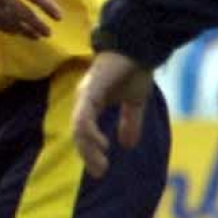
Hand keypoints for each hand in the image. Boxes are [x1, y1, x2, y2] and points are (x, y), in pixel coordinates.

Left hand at [72, 50, 155, 177]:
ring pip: (78, 129)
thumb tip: (127, 146)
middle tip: (100, 172)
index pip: (84, 132)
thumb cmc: (134, 67)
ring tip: (101, 163)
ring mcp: (86, 95)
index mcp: (91, 102)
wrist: (139, 45)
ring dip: (88, 149)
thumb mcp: (134, 102)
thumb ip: (130, 122)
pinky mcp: (91, 91)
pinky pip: (83, 117)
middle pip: (78, 134)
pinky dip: (89, 133)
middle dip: (88, 155)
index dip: (89, 151)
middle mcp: (84, 100)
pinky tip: (101, 144)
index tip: (101, 169)